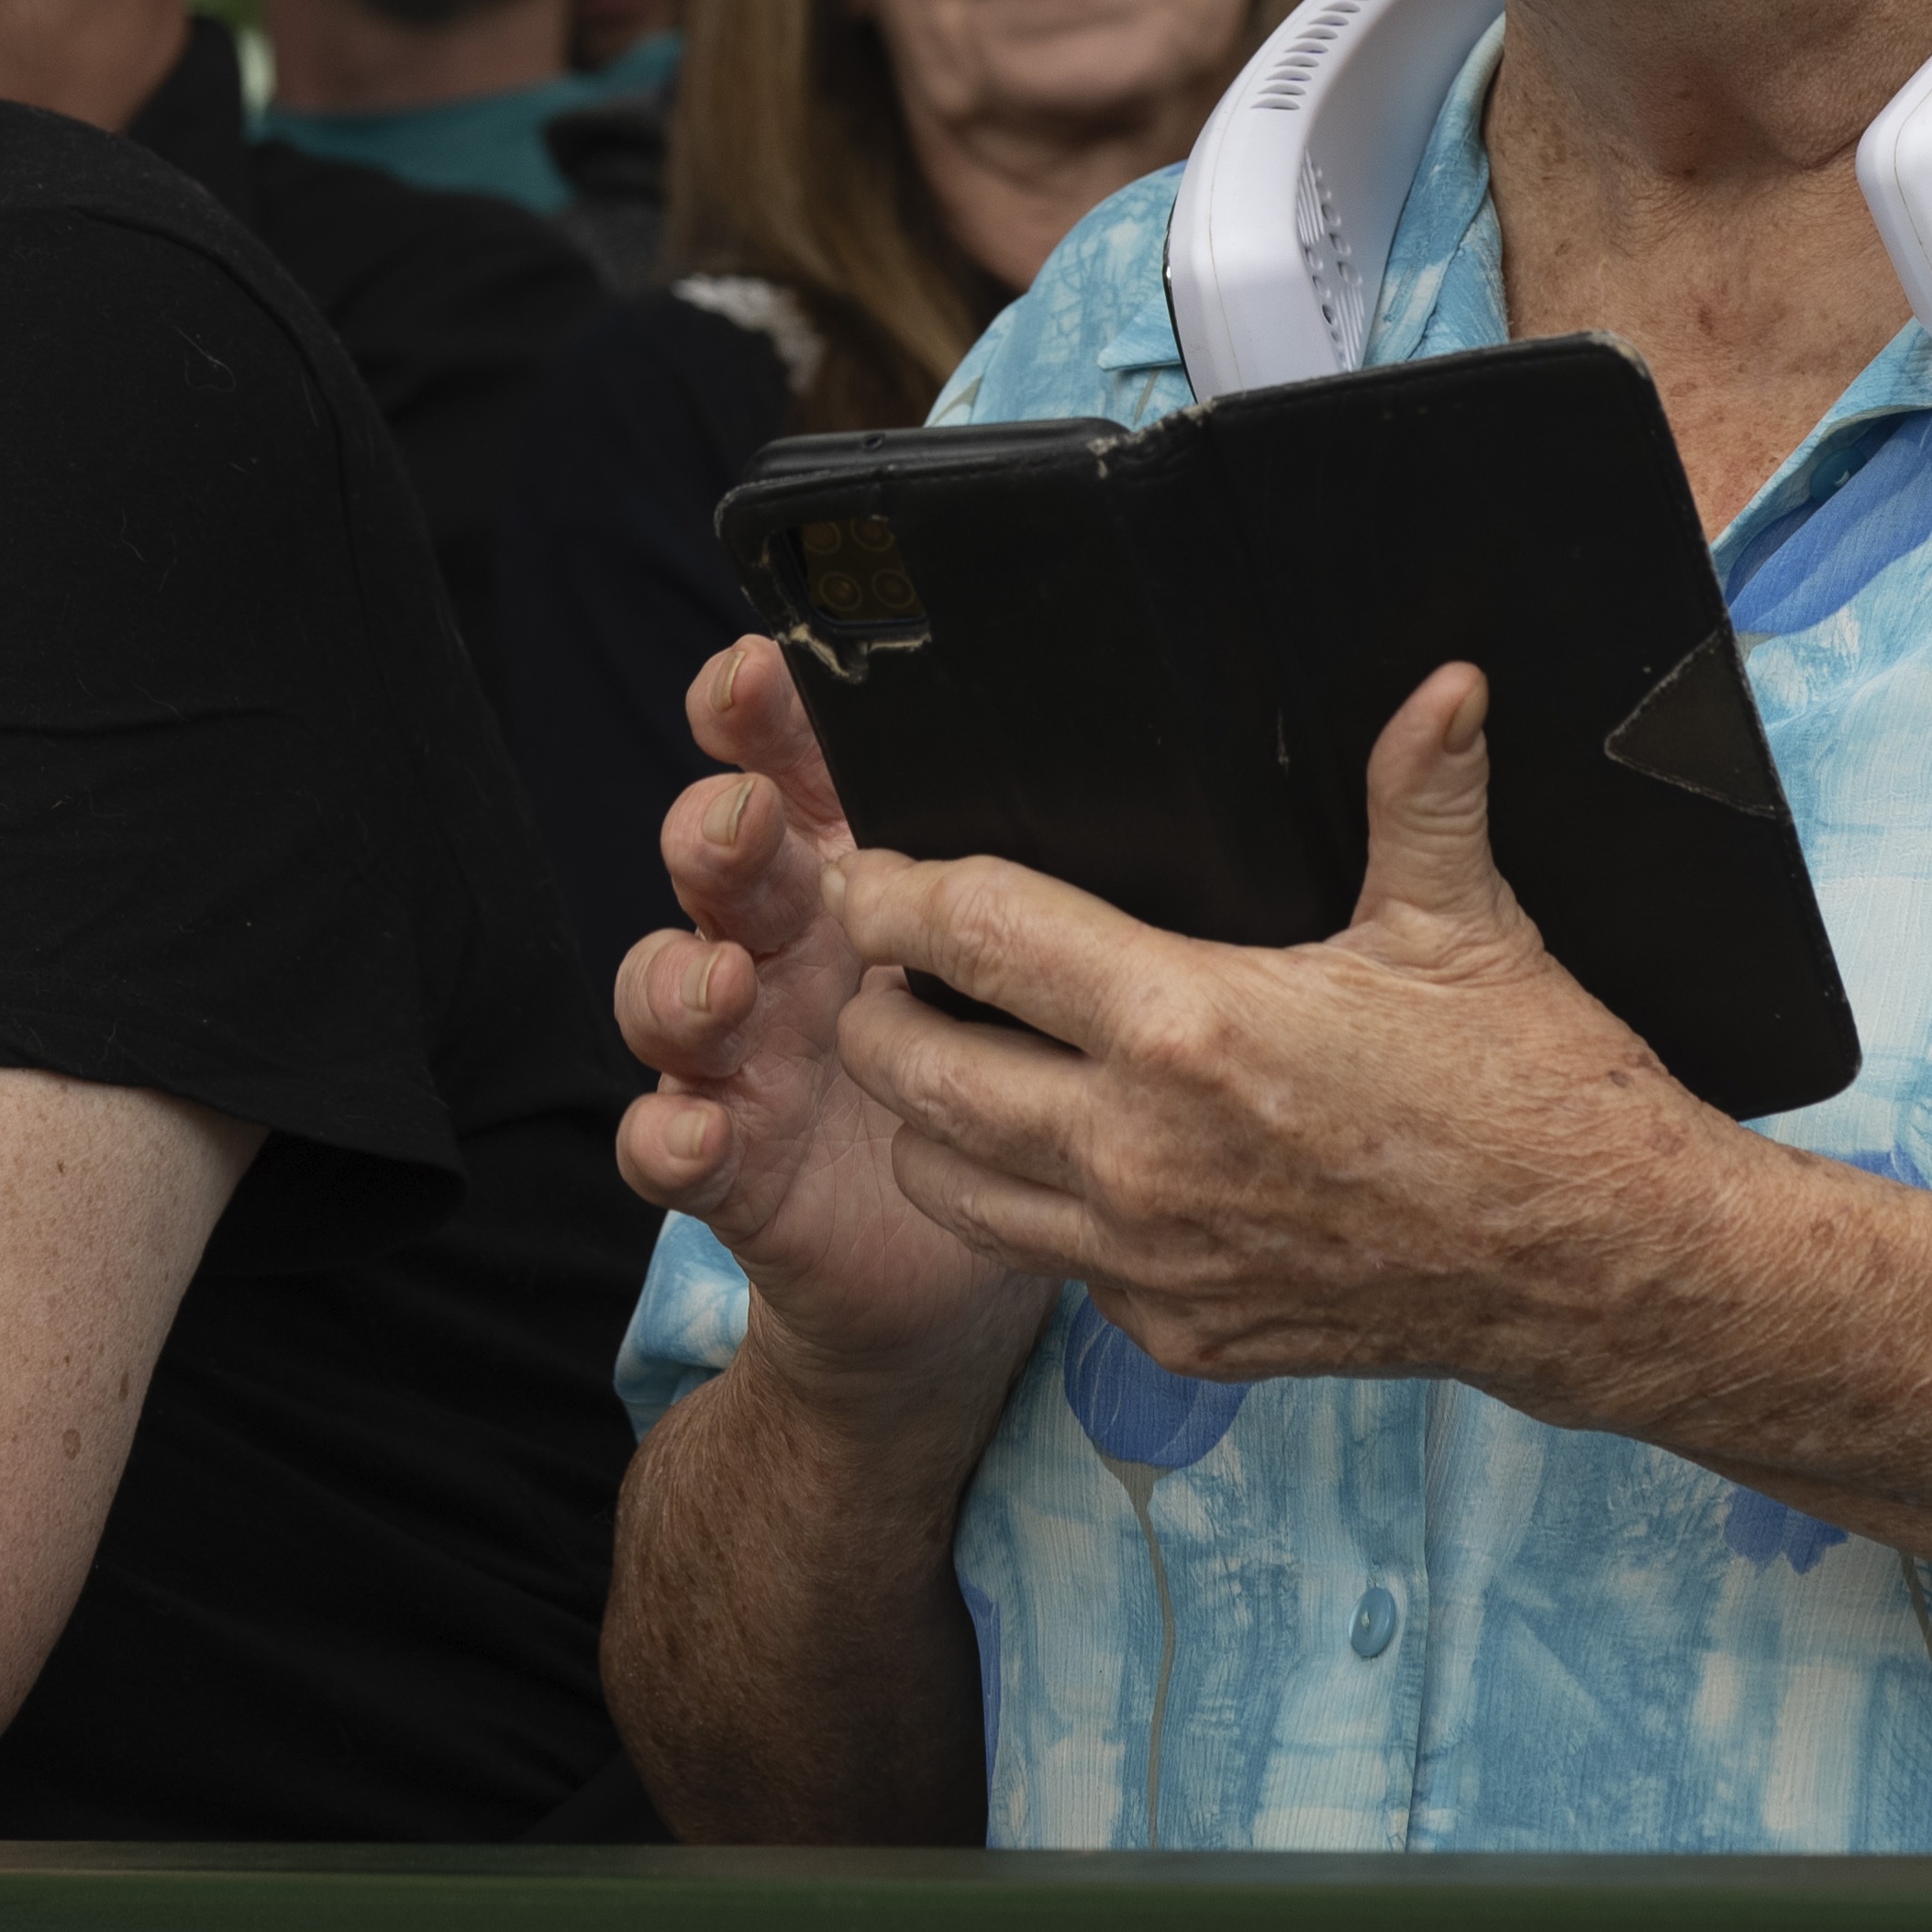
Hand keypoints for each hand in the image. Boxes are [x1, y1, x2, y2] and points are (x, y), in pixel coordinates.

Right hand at [613, 638, 1037, 1400]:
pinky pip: (665, 1142)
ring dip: (679, 975)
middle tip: (750, 820)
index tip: (764, 669)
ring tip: (724, 981)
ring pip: (669, 985)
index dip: (770, 714)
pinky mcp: (730, 1162)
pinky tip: (702, 1134)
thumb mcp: (1078, 963)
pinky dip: (667, 1135)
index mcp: (861, 867)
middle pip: (723, 856)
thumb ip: (1112, 878)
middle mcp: (784, 942)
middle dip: (719, 824)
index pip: (802, 762)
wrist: (954, 1262)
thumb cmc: (1031, 1068)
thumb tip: (1266, 755)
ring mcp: (742, 1051)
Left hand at [821, 666, 1725, 1398]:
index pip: (972, 939)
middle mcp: (1140, 1154)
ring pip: (948, 1185)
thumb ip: (1422, 792)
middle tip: (904, 963)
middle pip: (908, 1071)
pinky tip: (1082, 1152)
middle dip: (881, 1005)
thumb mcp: (1466, 925)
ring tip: (966, 1053)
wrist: (1603, 1274)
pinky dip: (1035, 1207)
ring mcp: (1150, 1259)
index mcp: (1188, 1027)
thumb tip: (1443, 680)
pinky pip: (1048, 1264)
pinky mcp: (1179, 1333)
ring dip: (932, 1117)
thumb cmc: (1537, 1093)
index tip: (878, 870)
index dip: (898, 894)